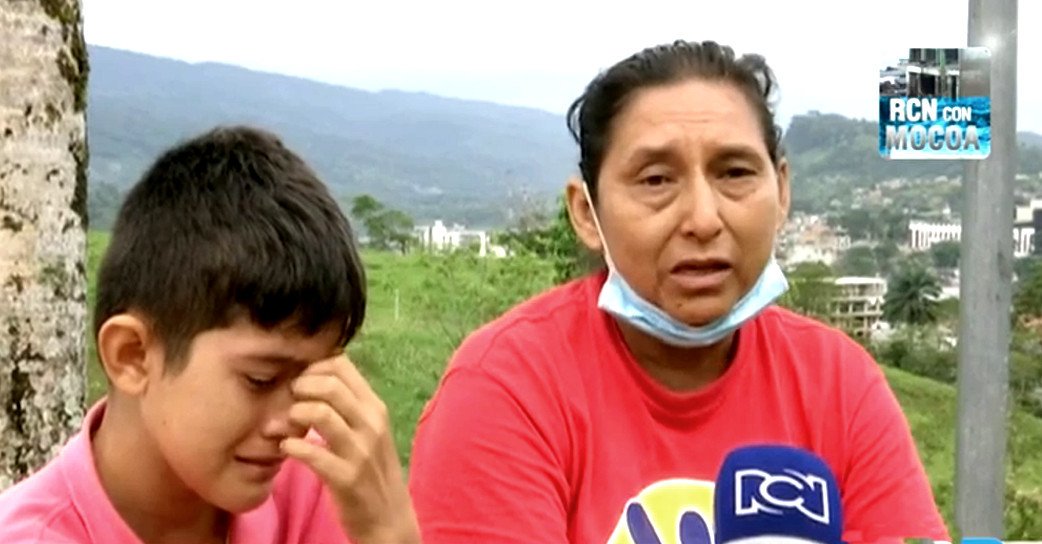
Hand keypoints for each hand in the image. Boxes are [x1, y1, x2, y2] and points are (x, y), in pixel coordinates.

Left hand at [281, 354, 419, 543]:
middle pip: (329, 384)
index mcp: (375, 407)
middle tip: (287, 404)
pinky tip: (286, 449)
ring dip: (293, 416)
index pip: (341, 364)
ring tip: (285, 427)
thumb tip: (315, 377)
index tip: (298, 384)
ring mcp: (360, 451)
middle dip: (299, 389)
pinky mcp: (346, 478)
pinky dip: (292, 447)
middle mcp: (371, 423)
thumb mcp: (368, 430)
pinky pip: (312, 453)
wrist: (389, 517)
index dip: (311, 367)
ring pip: (320, 413)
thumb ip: (348, 405)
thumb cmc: (371, 469)